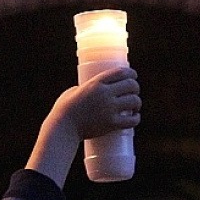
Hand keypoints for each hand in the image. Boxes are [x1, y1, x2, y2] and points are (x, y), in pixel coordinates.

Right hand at [26, 67, 140, 186]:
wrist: (62, 127)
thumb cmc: (64, 110)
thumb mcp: (74, 91)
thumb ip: (85, 88)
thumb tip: (92, 90)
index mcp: (96, 83)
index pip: (121, 72)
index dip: (131, 73)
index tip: (133, 76)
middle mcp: (105, 93)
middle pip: (131, 85)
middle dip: (135, 88)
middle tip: (133, 94)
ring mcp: (109, 109)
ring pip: (134, 101)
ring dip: (137, 103)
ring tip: (134, 107)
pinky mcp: (111, 124)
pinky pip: (132, 120)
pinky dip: (136, 118)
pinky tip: (134, 118)